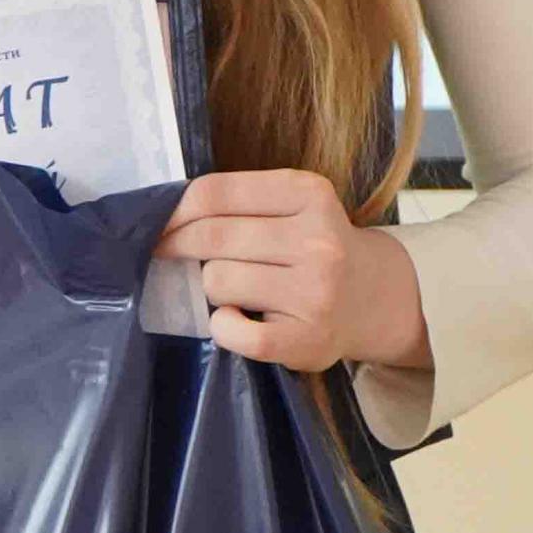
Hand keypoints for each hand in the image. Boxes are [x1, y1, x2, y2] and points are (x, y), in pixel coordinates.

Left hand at [151, 168, 428, 374]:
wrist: (374, 298)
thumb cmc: (314, 247)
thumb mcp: (292, 205)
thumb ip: (238, 203)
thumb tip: (163, 218)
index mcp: (308, 194)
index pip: (215, 193)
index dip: (174, 210)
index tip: (158, 225)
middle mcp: (317, 241)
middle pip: (211, 237)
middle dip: (180, 247)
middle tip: (171, 256)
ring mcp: (314, 292)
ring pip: (217, 280)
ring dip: (210, 287)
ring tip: (233, 289)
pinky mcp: (305, 339)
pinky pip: (232, 332)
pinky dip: (221, 327)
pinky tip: (236, 319)